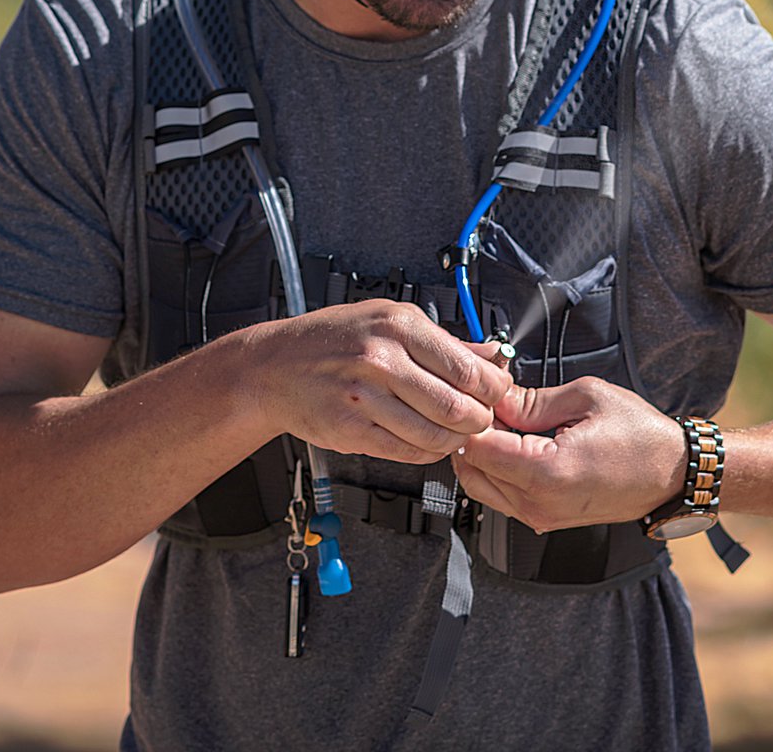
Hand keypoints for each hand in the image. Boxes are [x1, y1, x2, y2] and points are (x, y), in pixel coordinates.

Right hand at [256, 300, 512, 463]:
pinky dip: (426, 453)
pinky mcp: (351, 430)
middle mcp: (381, 359)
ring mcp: (364, 398)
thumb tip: (492, 355)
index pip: (467, 369)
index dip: (493, 389)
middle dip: (478, 419)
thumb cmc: (334, 338)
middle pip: (456, 406)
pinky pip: (406, 452)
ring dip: (454, 440)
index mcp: (398, 327)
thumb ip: (444, 342)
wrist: (275, 367)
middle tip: (480, 419)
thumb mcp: (390, 319)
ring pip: (434, 435)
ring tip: (455, 432)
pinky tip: (427, 442)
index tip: (498, 393)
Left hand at [453, 377, 687, 530]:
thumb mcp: (585, 397)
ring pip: (481, 485)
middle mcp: (539, 503)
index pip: (476, 448)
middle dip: (473, 435)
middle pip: (472, 469)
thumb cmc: (641, 436)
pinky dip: (499, 469)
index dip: (473, 416)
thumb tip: (494, 397)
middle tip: (494, 406)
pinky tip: (519, 442)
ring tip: (509, 422)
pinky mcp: (545, 519)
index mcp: (547, 472)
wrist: (673, 473)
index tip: (484, 396)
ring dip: (484, 453)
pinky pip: (502, 495)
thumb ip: (530, 400)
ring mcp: (541, 516)